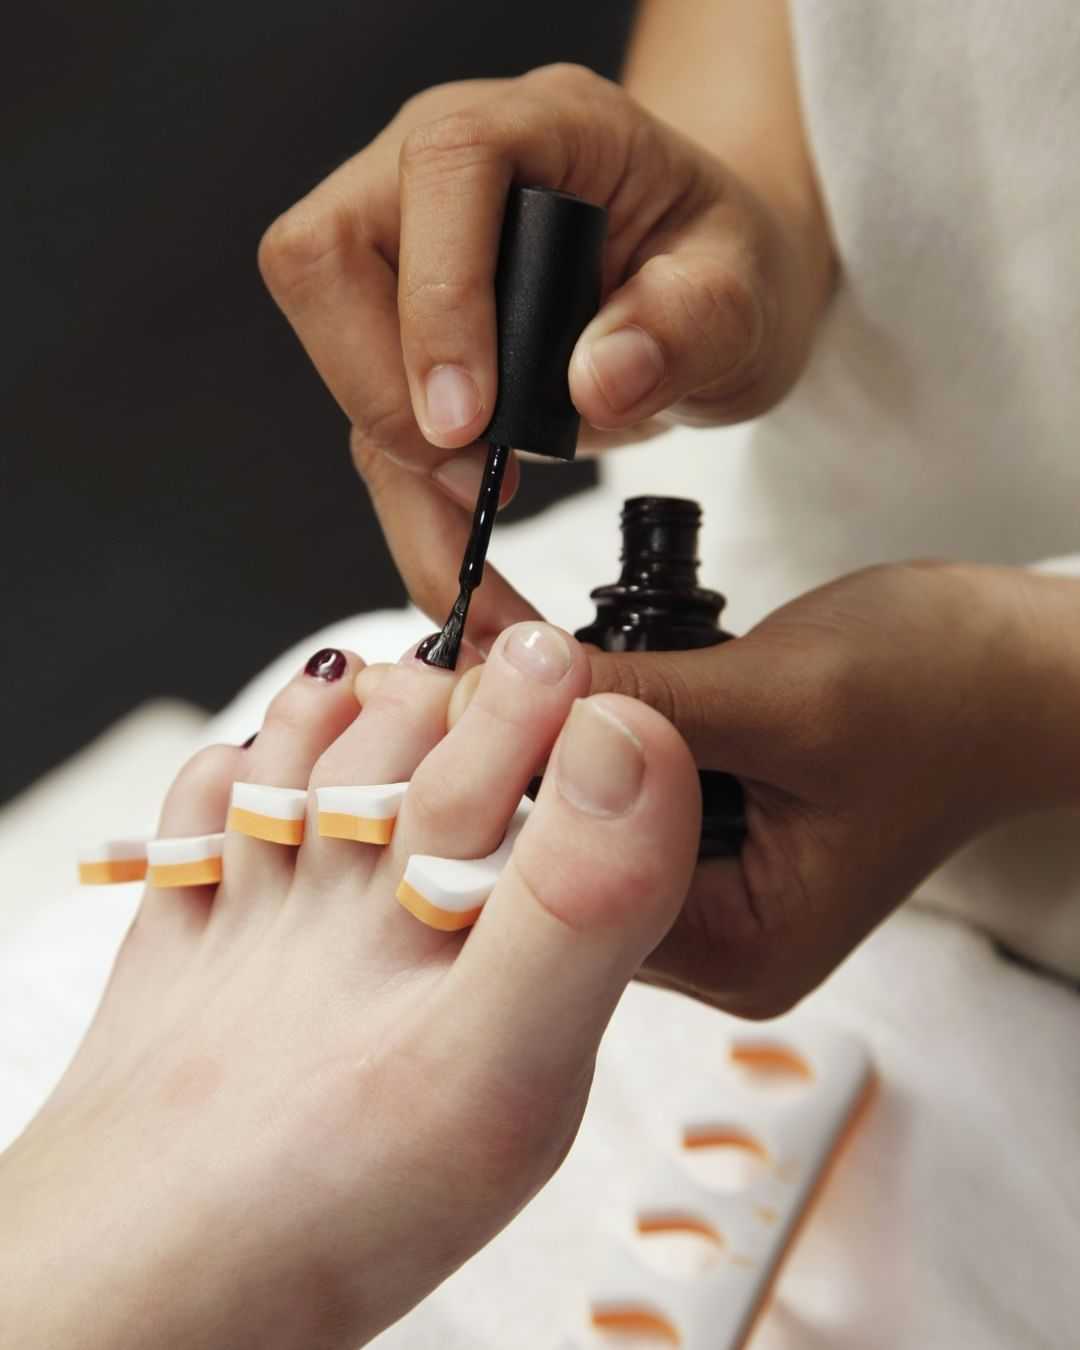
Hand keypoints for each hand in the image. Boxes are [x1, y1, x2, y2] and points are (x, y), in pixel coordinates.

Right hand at [258, 62, 831, 643]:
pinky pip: (377, 431)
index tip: (472, 418)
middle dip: (382, 392)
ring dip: (399, 480)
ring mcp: (408, 260)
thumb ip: (692, 323)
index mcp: (540, 126)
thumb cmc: (723, 268)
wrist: (709, 292)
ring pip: (334, 362)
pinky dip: (416, 516)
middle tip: (477, 480)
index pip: (445, 166)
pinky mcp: (402, 345)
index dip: (440, 294)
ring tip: (476, 576)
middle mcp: (441, 182)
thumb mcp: (746, 290)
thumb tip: (599, 381)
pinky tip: (465, 578)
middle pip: (328, 259)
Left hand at [458, 562, 1079, 1015]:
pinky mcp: (705, 826)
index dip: (499, 794)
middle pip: (559, 859)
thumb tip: (510, 687)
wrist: (1020, 669)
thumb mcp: (784, 694)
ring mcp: (703, 880)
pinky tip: (548, 667)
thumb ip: (644, 703)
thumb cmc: (946, 689)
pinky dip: (585, 723)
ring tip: (496, 657)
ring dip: (543, 734)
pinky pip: (616, 783)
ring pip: (579, 815)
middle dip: (511, 760)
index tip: (445, 703)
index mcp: (738, 945)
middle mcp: (709, 932)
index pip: (566, 894)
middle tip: (452, 668)